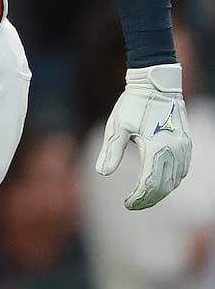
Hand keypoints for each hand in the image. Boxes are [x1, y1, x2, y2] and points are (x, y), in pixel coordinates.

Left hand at [95, 63, 192, 209]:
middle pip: (164, 187)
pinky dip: (171, 180)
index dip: (138, 198)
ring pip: (175, 180)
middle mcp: (175, 151)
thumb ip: (111, 151)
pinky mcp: (187, 144)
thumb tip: (101, 173)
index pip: (150, 184)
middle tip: (132, 204)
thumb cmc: (133, 104)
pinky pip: (182, 170)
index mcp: (157, 148)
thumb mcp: (117, 126)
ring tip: (142, 196)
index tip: (126, 204)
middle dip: (148, 199)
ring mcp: (184, 148)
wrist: (157, 84)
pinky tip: (158, 182)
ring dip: (160, 192)